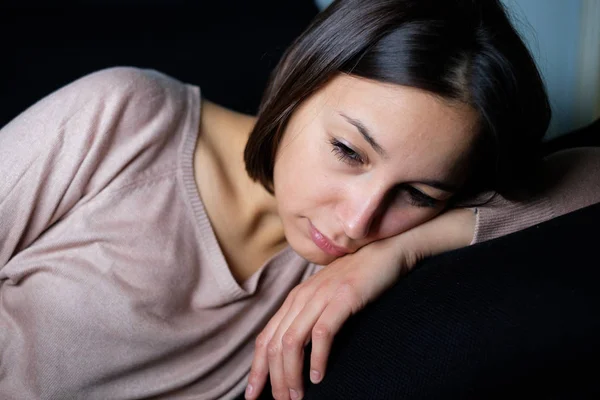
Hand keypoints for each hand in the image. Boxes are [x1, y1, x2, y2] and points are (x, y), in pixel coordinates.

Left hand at [245, 208, 475, 399]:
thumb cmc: (357, 280)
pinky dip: (317, 357)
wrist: (384, 252)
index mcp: (294, 300)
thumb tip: (298, 352)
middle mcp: (302, 297)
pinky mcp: (343, 297)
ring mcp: (321, 296)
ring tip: (296, 396)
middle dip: (273, 378)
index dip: (257, 368)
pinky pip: (322, 332)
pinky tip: (319, 376)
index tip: (253, 394)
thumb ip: (309, 319)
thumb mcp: (326, 299)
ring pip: (292, 340)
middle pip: (274, 343)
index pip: (265, 338)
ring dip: (291, 373)